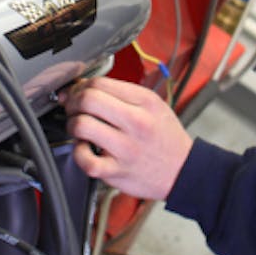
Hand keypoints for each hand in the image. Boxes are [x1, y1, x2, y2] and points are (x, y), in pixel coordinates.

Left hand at [63, 76, 193, 200]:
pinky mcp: (117, 172)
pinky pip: (86, 160)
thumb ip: (120, 94)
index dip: (82, 87)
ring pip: (82, 126)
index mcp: (145, 102)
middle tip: (75, 109)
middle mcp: (136, 122)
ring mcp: (126, 148)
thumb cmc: (164, 137)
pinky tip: (85, 150)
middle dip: (73, 102)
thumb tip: (82, 88)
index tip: (79, 93)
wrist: (182, 170)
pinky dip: (78, 153)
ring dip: (72, 125)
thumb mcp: (153, 105)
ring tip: (80, 129)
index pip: (100, 83)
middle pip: (88, 100)